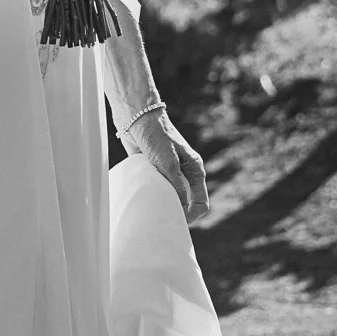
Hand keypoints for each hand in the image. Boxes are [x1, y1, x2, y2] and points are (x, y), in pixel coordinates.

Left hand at [122, 107, 208, 222]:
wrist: (136, 115)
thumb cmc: (155, 135)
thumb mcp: (168, 163)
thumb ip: (175, 186)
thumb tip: (179, 210)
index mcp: (195, 170)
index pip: (200, 203)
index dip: (190, 216)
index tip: (174, 221)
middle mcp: (184, 173)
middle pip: (184, 203)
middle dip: (174, 212)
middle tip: (159, 219)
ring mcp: (168, 171)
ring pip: (168, 197)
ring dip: (160, 203)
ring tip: (149, 209)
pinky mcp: (153, 169)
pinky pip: (154, 189)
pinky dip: (149, 195)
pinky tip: (140, 198)